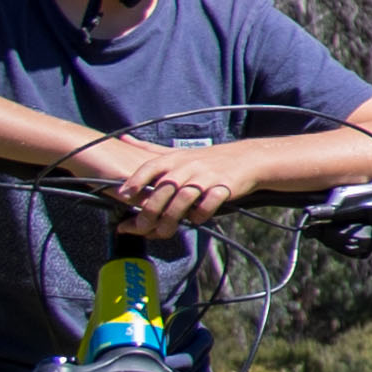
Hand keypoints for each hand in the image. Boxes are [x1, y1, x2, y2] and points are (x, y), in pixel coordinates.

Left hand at [85, 133, 248, 238]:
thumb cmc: (208, 159)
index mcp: (175, 158)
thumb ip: (149, 149)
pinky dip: (199, 215)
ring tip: (164, 232)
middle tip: (141, 228)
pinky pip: (208, 204)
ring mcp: (206, 176)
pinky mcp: (224, 187)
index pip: (150, 166)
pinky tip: (195, 221)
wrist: (248, 159)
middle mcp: (189, 166)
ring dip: (171, 218)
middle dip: (150, 211)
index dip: (135, 181)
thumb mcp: (178, 152)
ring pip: (183, 199)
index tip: (123, 196)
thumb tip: (123, 138)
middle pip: (164, 189)